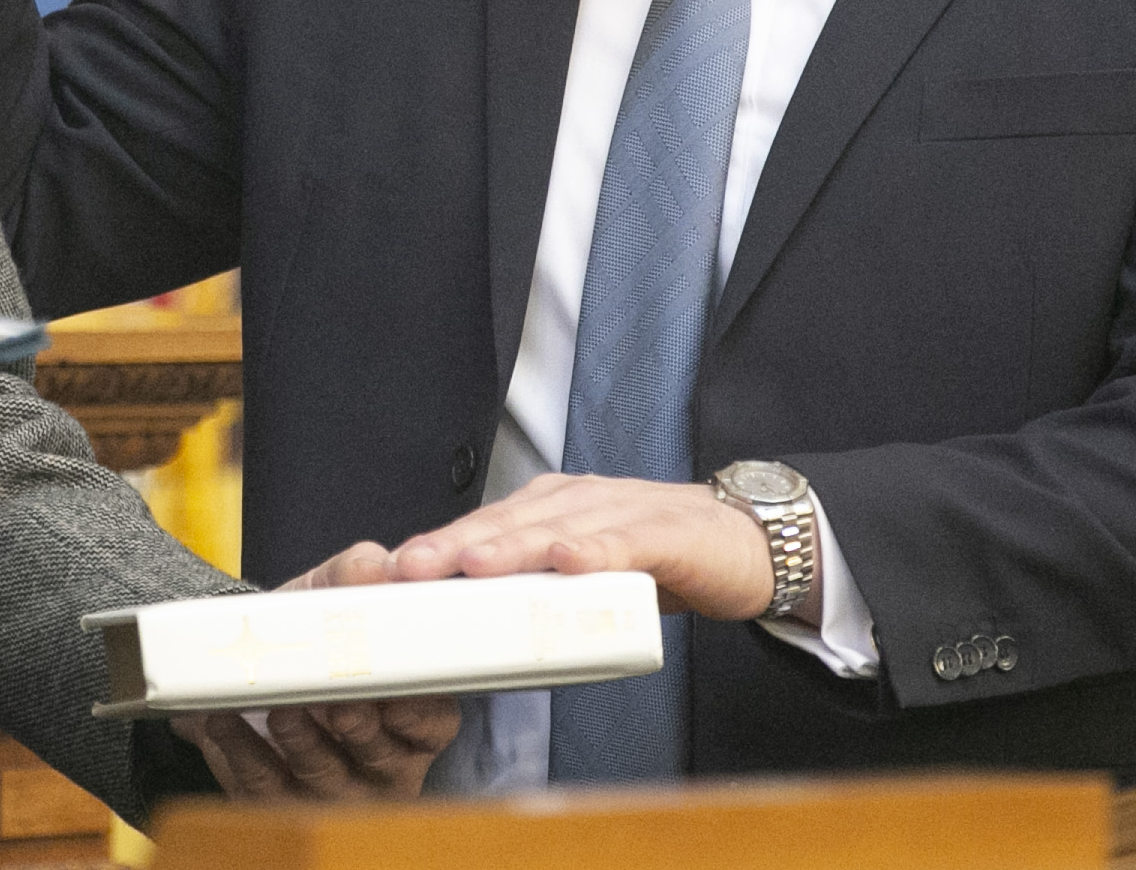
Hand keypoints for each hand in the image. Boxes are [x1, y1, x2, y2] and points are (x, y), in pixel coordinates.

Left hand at [170, 541, 461, 799]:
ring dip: (300, 738)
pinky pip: (263, 782)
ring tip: (276, 704)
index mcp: (415, 717)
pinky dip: (241, 749)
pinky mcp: (280, 801)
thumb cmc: (311, 630)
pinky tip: (220, 719)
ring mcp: (334, 790)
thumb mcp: (333, 593)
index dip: (416, 712)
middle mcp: (384, 763)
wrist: (247, 659)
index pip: (432, 723)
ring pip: (323, 773)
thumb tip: (374, 564)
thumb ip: (357, 575)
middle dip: (357, 727)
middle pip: (380, 754)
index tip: (393, 693)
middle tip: (336, 701)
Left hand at [383, 473, 780, 622]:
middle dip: (452, 546)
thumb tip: (480, 635)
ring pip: (552, 528)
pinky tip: (568, 563)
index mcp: (547, 510)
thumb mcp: (585, 575)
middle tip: (407, 570)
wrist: (745, 544)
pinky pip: (623, 542)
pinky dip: (594, 551)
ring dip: (510, 547)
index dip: (437, 547)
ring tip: (470, 566)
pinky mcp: (663, 533)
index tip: (389, 573)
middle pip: (503, 524)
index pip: (482, 528)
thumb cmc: (655, 560)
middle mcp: (573, 500)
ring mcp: (617, 511)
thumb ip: (539, 593)